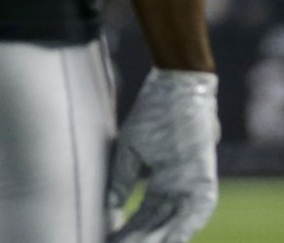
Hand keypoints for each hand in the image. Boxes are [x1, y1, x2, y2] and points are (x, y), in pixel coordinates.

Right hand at [108, 69, 218, 241]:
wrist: (176, 87)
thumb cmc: (153, 113)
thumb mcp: (130, 147)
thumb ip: (122, 178)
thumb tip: (112, 206)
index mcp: (161, 182)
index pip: (144, 214)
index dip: (129, 228)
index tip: (111, 238)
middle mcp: (178, 188)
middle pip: (159, 223)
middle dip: (141, 237)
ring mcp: (192, 184)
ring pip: (178, 221)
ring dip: (161, 237)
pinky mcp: (204, 178)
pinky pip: (198, 210)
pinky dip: (186, 226)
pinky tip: (173, 239)